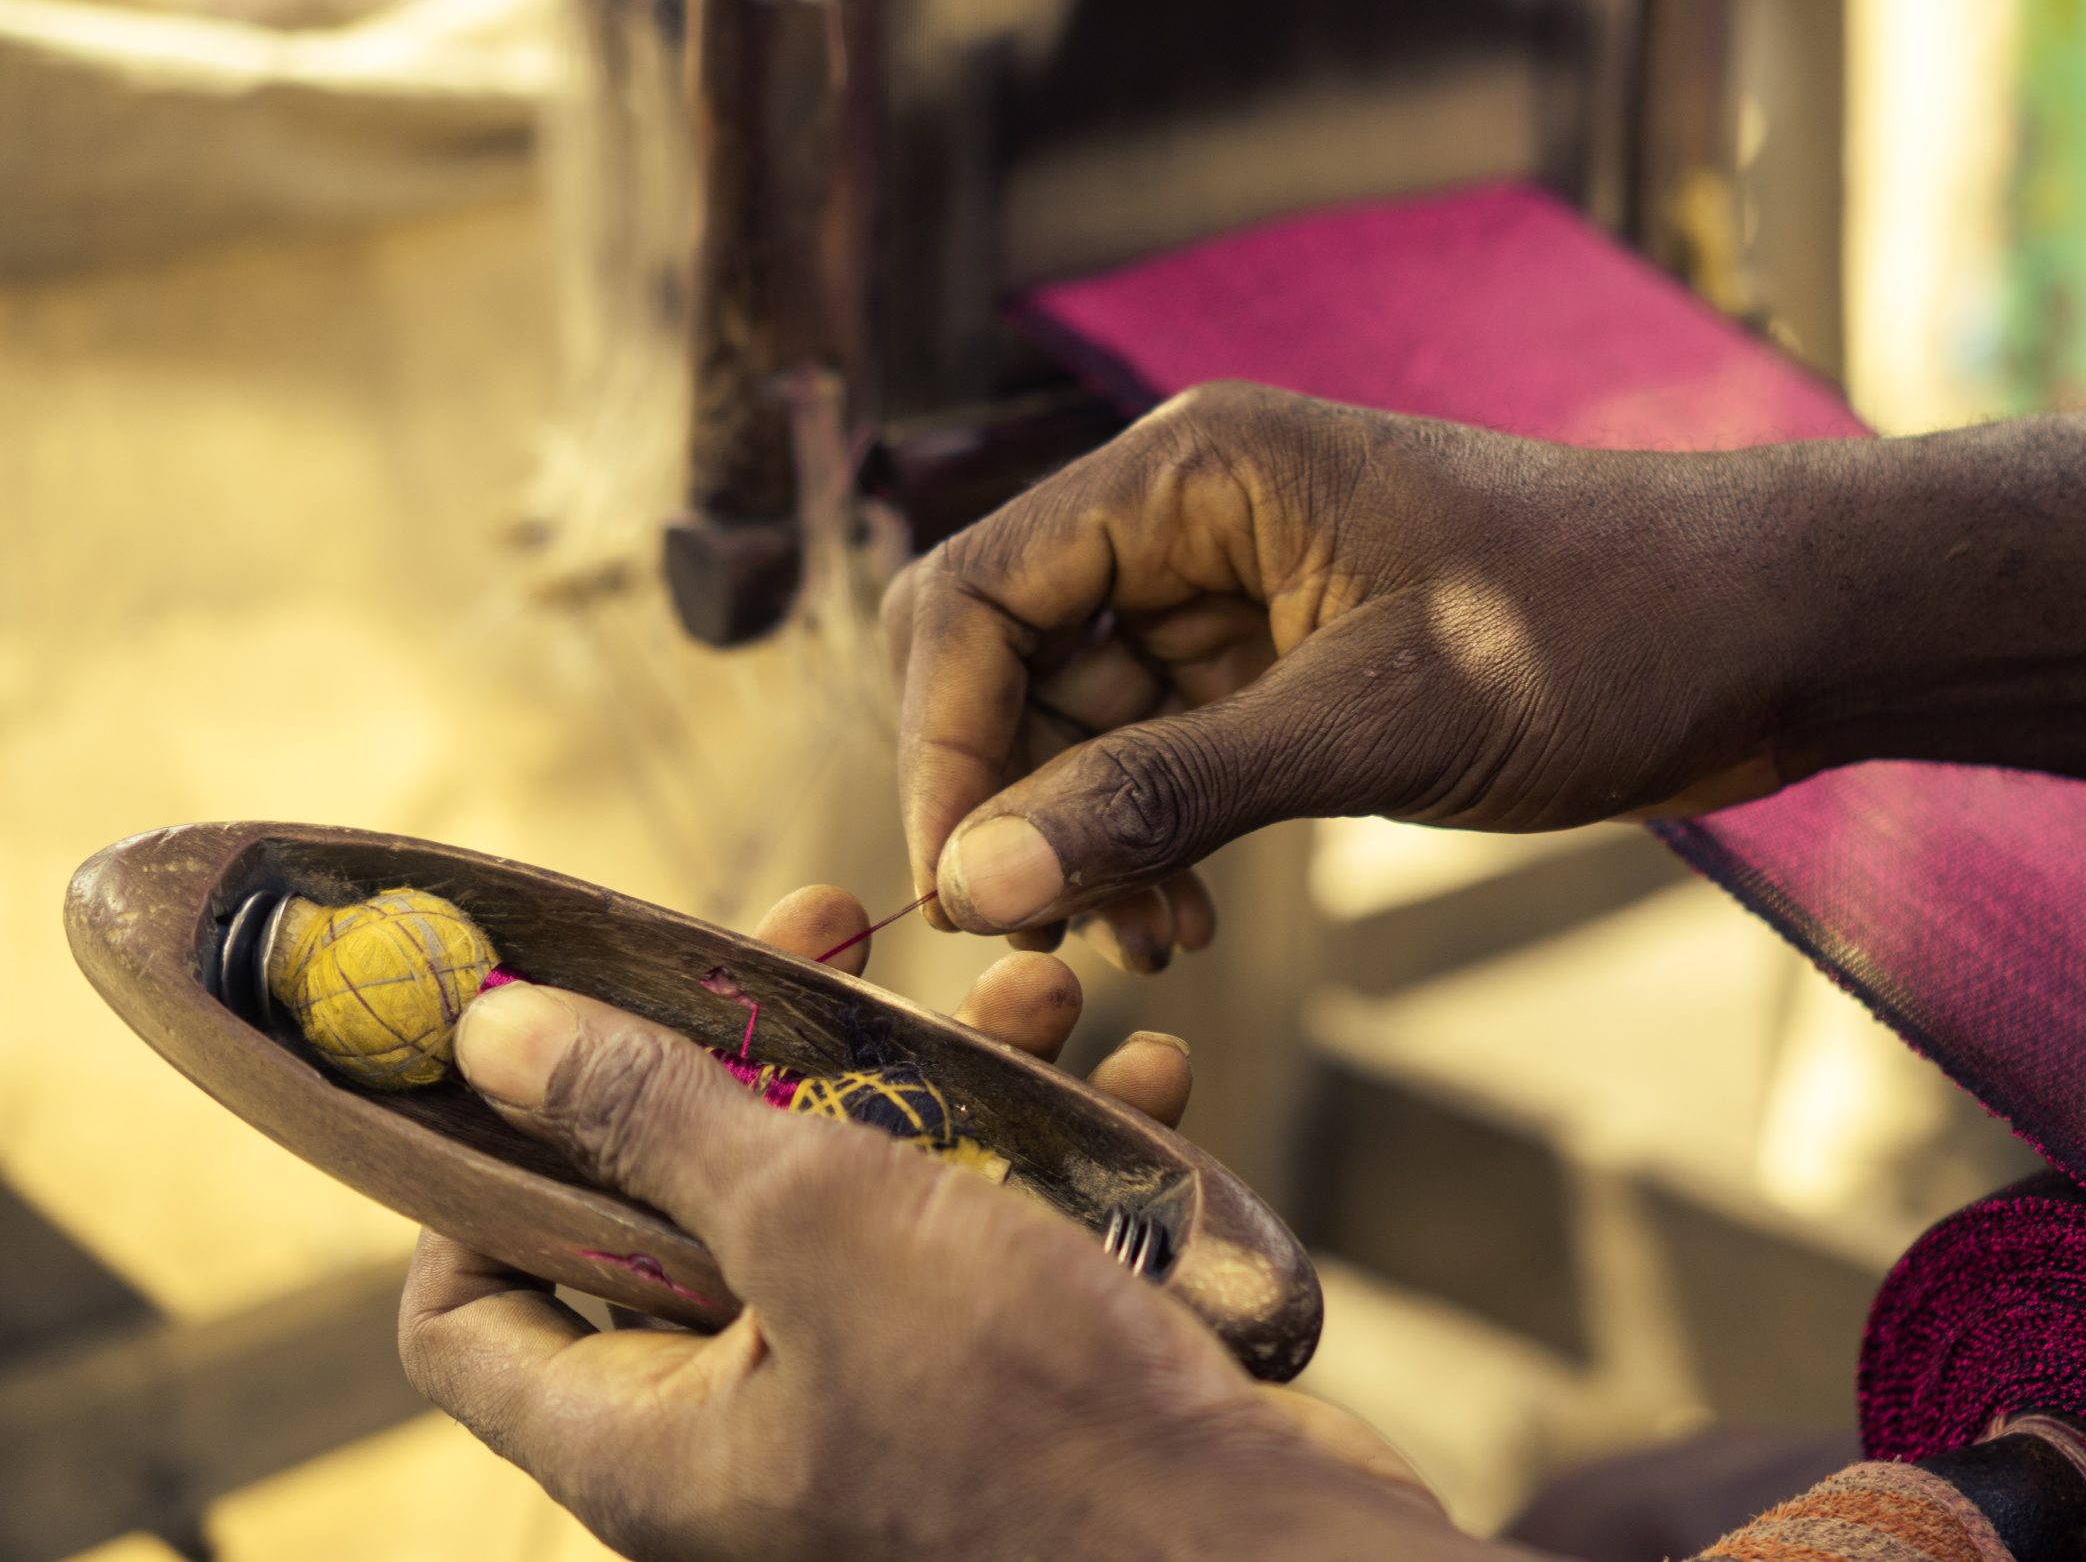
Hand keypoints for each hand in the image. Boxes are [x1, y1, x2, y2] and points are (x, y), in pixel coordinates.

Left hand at [399, 886, 1449, 1561]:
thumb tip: (487, 1031)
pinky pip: (985, 1251)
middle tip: (836, 938)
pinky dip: (1047, 1155)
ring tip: (1034, 987)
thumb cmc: (1037, 1426)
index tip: (558, 1030)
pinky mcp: (1003, 1400)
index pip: (467, 1312)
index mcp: (650, 1445)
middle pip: (683, 1219)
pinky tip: (1131, 1074)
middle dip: (769, 1057)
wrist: (1267, 1559)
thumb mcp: (824, 1226)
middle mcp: (747, 1445)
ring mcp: (882, 1421)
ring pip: (861, 1212)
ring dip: (939, 1078)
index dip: (480, 1164)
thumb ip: (656, 1115)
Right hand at [889, 382, 1809, 950]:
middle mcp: (1194, 516)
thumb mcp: (1371, 723)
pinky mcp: (1291, 665)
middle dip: (1017, 803)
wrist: (1768, 635)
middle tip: (1053, 941)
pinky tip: (1190, 920)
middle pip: (1013, 660)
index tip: (961, 889)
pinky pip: (1166, 754)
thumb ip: (1166, 792)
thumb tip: (977, 876)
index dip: (943, 744)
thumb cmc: (1597, 634)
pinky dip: (1157, 838)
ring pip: (1086, 722)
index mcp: (1193, 469)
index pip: (976, 593)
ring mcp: (1241, 592)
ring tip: (1156, 941)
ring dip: (1091, 838)